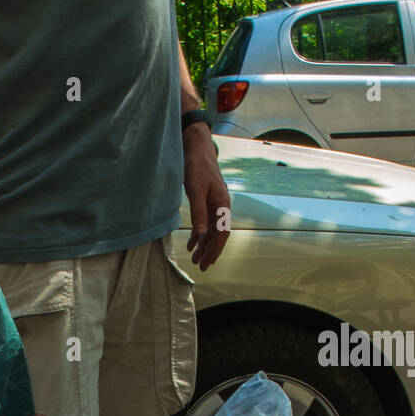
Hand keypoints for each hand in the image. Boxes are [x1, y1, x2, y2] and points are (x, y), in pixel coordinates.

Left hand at [182, 125, 230, 270]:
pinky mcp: (206, 201)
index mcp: (223, 204)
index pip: (222, 233)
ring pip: (210, 231)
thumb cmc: (197, 167)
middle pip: (217, 235)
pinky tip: (192, 244)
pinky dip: (198, 234)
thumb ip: (199, 212)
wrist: (197, 148)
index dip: (216, 249)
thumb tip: (202, 234)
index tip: (208, 262)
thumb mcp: (196, 190)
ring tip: (195, 260)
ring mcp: (214, 204)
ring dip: (203, 246)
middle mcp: (221, 206)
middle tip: (201, 267)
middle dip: (210, 252)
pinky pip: (204, 223)